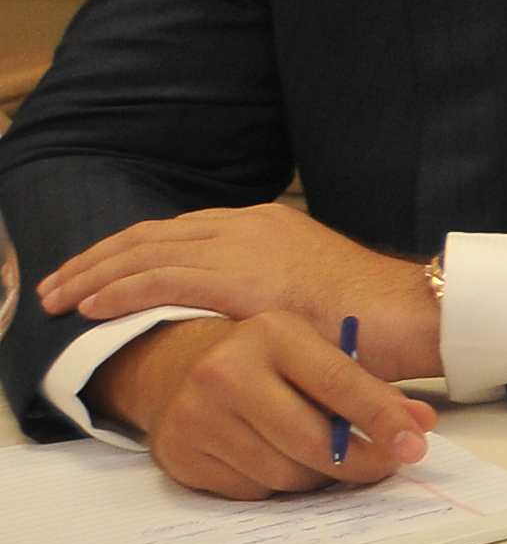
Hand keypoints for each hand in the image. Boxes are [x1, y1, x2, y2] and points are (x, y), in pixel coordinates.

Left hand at [38, 203, 442, 380]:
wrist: (415, 314)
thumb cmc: (375, 319)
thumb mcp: (308, 292)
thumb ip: (266, 292)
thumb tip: (232, 316)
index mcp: (264, 224)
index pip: (175, 230)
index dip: (125, 252)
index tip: (92, 274)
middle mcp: (248, 224)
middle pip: (149, 235)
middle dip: (94, 260)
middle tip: (55, 285)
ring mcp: (244, 246)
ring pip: (144, 252)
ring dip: (92, 276)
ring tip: (57, 299)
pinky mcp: (242, 277)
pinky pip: (161, 279)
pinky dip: (118, 291)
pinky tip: (91, 307)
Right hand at [92, 312, 437, 499]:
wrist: (179, 365)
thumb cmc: (269, 362)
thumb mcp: (319, 356)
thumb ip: (372, 389)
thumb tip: (421, 425)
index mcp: (271, 334)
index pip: (340, 384)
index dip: (383, 421)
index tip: (414, 447)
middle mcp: (225, 370)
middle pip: (311, 441)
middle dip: (359, 463)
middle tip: (382, 467)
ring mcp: (194, 413)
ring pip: (284, 474)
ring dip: (318, 477)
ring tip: (326, 460)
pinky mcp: (177, 453)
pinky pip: (250, 491)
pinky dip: (276, 485)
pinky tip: (277, 461)